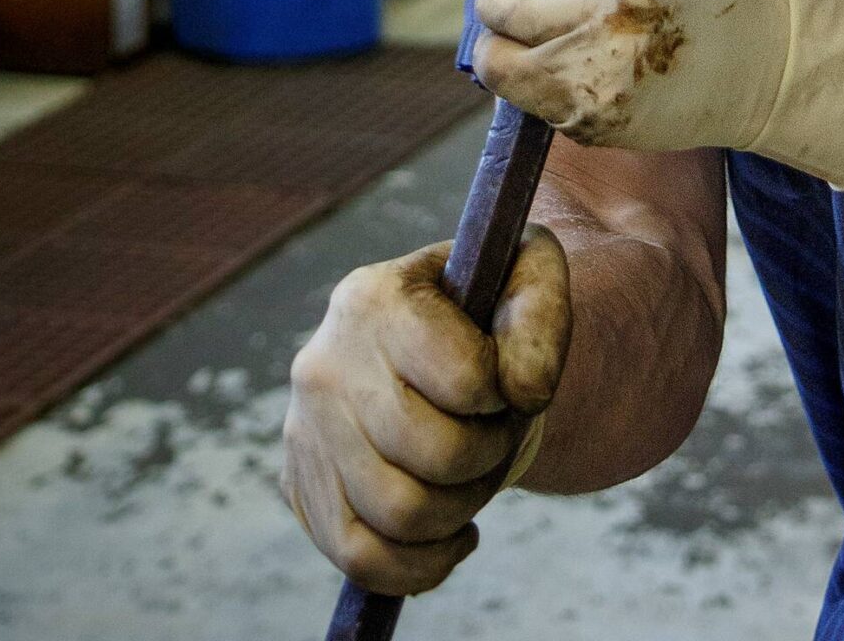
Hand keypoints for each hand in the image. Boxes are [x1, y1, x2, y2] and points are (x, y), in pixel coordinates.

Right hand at [280, 229, 568, 595]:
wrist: (430, 343)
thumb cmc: (485, 310)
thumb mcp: (527, 278)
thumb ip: (541, 317)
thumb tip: (525, 393)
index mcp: (373, 298)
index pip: (465, 380)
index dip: (504, 397)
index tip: (503, 385)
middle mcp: (324, 364)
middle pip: (435, 455)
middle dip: (489, 457)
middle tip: (497, 437)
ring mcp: (306, 431)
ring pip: (399, 515)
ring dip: (462, 510)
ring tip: (475, 478)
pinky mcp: (302, 489)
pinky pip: (361, 559)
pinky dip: (421, 564)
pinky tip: (456, 535)